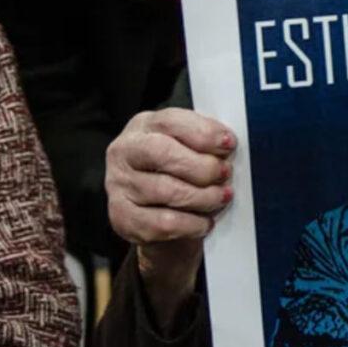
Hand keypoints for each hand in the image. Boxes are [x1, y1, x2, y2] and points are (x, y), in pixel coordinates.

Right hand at [106, 108, 235, 329]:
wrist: (159, 216)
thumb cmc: (181, 173)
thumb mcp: (190, 148)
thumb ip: (205, 143)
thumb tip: (228, 146)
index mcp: (144, 125)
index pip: (171, 122)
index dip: (204, 133)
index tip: (229, 145)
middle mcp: (124, 151)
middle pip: (164, 154)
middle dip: (203, 167)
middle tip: (226, 175)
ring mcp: (118, 184)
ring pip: (167, 191)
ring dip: (203, 197)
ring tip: (221, 198)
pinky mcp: (121, 217)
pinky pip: (163, 223)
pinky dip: (191, 224)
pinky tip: (204, 222)